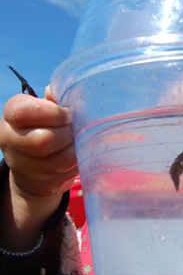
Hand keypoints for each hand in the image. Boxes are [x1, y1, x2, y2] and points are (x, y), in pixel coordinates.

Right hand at [0, 87, 76, 249]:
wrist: (36, 168)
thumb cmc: (48, 126)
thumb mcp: (49, 109)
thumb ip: (55, 99)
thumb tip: (55, 91)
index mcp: (11, 116)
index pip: (23, 112)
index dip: (52, 113)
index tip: (67, 113)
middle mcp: (11, 140)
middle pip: (44, 139)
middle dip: (67, 133)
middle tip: (75, 129)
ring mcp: (24, 166)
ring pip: (59, 159)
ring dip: (76, 149)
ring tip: (79, 141)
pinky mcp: (42, 183)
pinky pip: (67, 174)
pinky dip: (78, 163)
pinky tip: (79, 155)